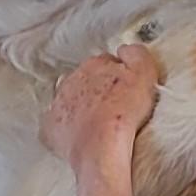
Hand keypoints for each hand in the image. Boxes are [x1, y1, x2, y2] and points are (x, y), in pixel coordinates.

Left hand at [40, 44, 159, 170]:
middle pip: (86, 81)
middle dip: (98, 91)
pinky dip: (67, 129)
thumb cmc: (123, 112)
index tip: (126, 88)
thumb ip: (137, 54)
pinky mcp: (51, 129)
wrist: (101, 146)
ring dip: (83, 108)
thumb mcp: (144, 74)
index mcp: (94, 65)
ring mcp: (58, 104)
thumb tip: (126, 49)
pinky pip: (58, 125)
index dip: (118, 75)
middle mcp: (71, 80)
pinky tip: (81, 136)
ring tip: (99, 124)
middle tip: (115, 107)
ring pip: (71, 101)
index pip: (106, 62)